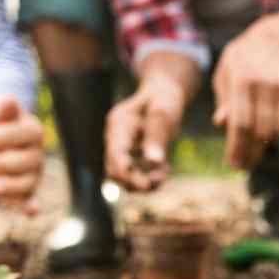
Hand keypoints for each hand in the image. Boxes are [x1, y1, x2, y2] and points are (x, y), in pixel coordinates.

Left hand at [0, 96, 43, 215]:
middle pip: (22, 161)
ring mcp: (34, 174)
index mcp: (33, 130)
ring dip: (7, 187)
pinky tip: (30, 212)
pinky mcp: (28, 192)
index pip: (15, 135)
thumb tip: (7, 100)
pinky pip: (30, 200)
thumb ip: (1, 110)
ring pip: (25, 183)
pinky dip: (31, 206)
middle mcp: (37, 154)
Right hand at [106, 77, 185, 191]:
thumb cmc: (163, 99)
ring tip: (163, 175)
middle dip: (134, 182)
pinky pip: (133, 174)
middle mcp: (114, 137)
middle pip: (113, 169)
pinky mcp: (127, 154)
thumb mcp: (163, 114)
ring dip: (142, 182)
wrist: (162, 92)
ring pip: (122, 176)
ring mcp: (119, 147)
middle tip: (157, 183)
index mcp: (119, 124)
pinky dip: (148, 176)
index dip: (127, 174)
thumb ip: (157, 137)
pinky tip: (164, 169)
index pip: (116, 155)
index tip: (147, 185)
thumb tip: (154, 162)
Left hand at [213, 19, 278, 169]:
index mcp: (241, 79)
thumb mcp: (223, 77)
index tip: (233, 164)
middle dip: (251, 153)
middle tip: (242, 165)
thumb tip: (222, 124)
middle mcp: (264, 84)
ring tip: (252, 152)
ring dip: (263, 146)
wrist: (271, 40)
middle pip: (260, 131)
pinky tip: (264, 134)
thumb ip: (224, 102)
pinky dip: (275, 133)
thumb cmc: (239, 62)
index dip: (237, 147)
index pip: (241, 122)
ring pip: (276, 130)